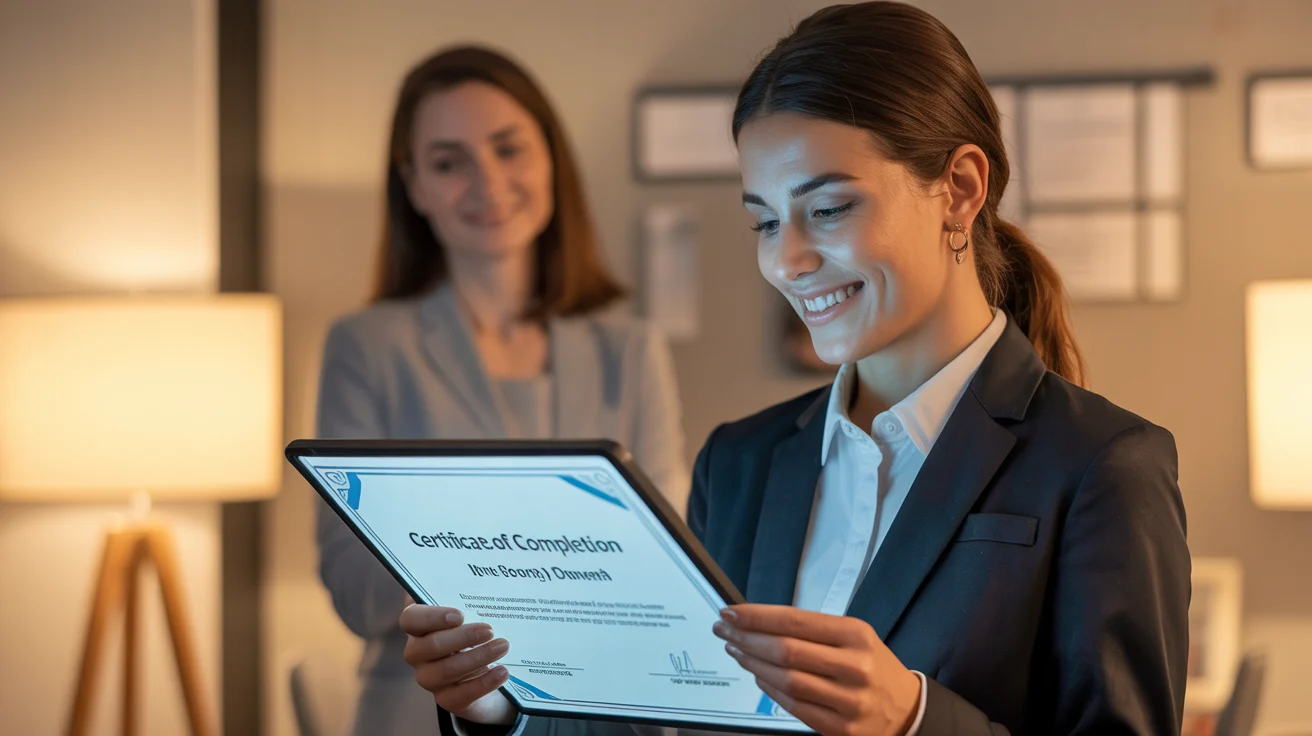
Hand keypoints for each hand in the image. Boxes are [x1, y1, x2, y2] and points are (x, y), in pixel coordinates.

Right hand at [400, 604, 518, 724]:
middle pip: (430, 646)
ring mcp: (429, 678)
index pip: (410, 619)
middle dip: (463, 637)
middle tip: (489, 630)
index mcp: (419, 626)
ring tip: (503, 646)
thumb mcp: (471, 614)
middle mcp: (418, 653)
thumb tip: (486, 584)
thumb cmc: (475, 634)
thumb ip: (469, 601)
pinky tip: (502, 671)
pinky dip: (484, 682)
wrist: (489, 670)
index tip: (460, 615)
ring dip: (478, 657)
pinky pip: (460, 695)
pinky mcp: (446, 699)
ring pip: (446, 670)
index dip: (432, 617)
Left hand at [713, 605, 919, 735]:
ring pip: (786, 680)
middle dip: (747, 639)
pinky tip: (757, 676)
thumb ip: (812, 630)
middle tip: (724, 631)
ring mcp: (848, 701)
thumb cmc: (874, 667)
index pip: (795, 622)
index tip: (731, 612)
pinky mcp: (841, 729)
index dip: (757, 617)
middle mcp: (855, 667)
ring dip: (753, 664)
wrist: (907, 712)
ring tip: (736, 651)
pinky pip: (794, 707)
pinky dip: (770, 690)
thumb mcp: (855, 637)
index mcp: (856, 635)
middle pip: (786, 651)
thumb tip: (758, 622)